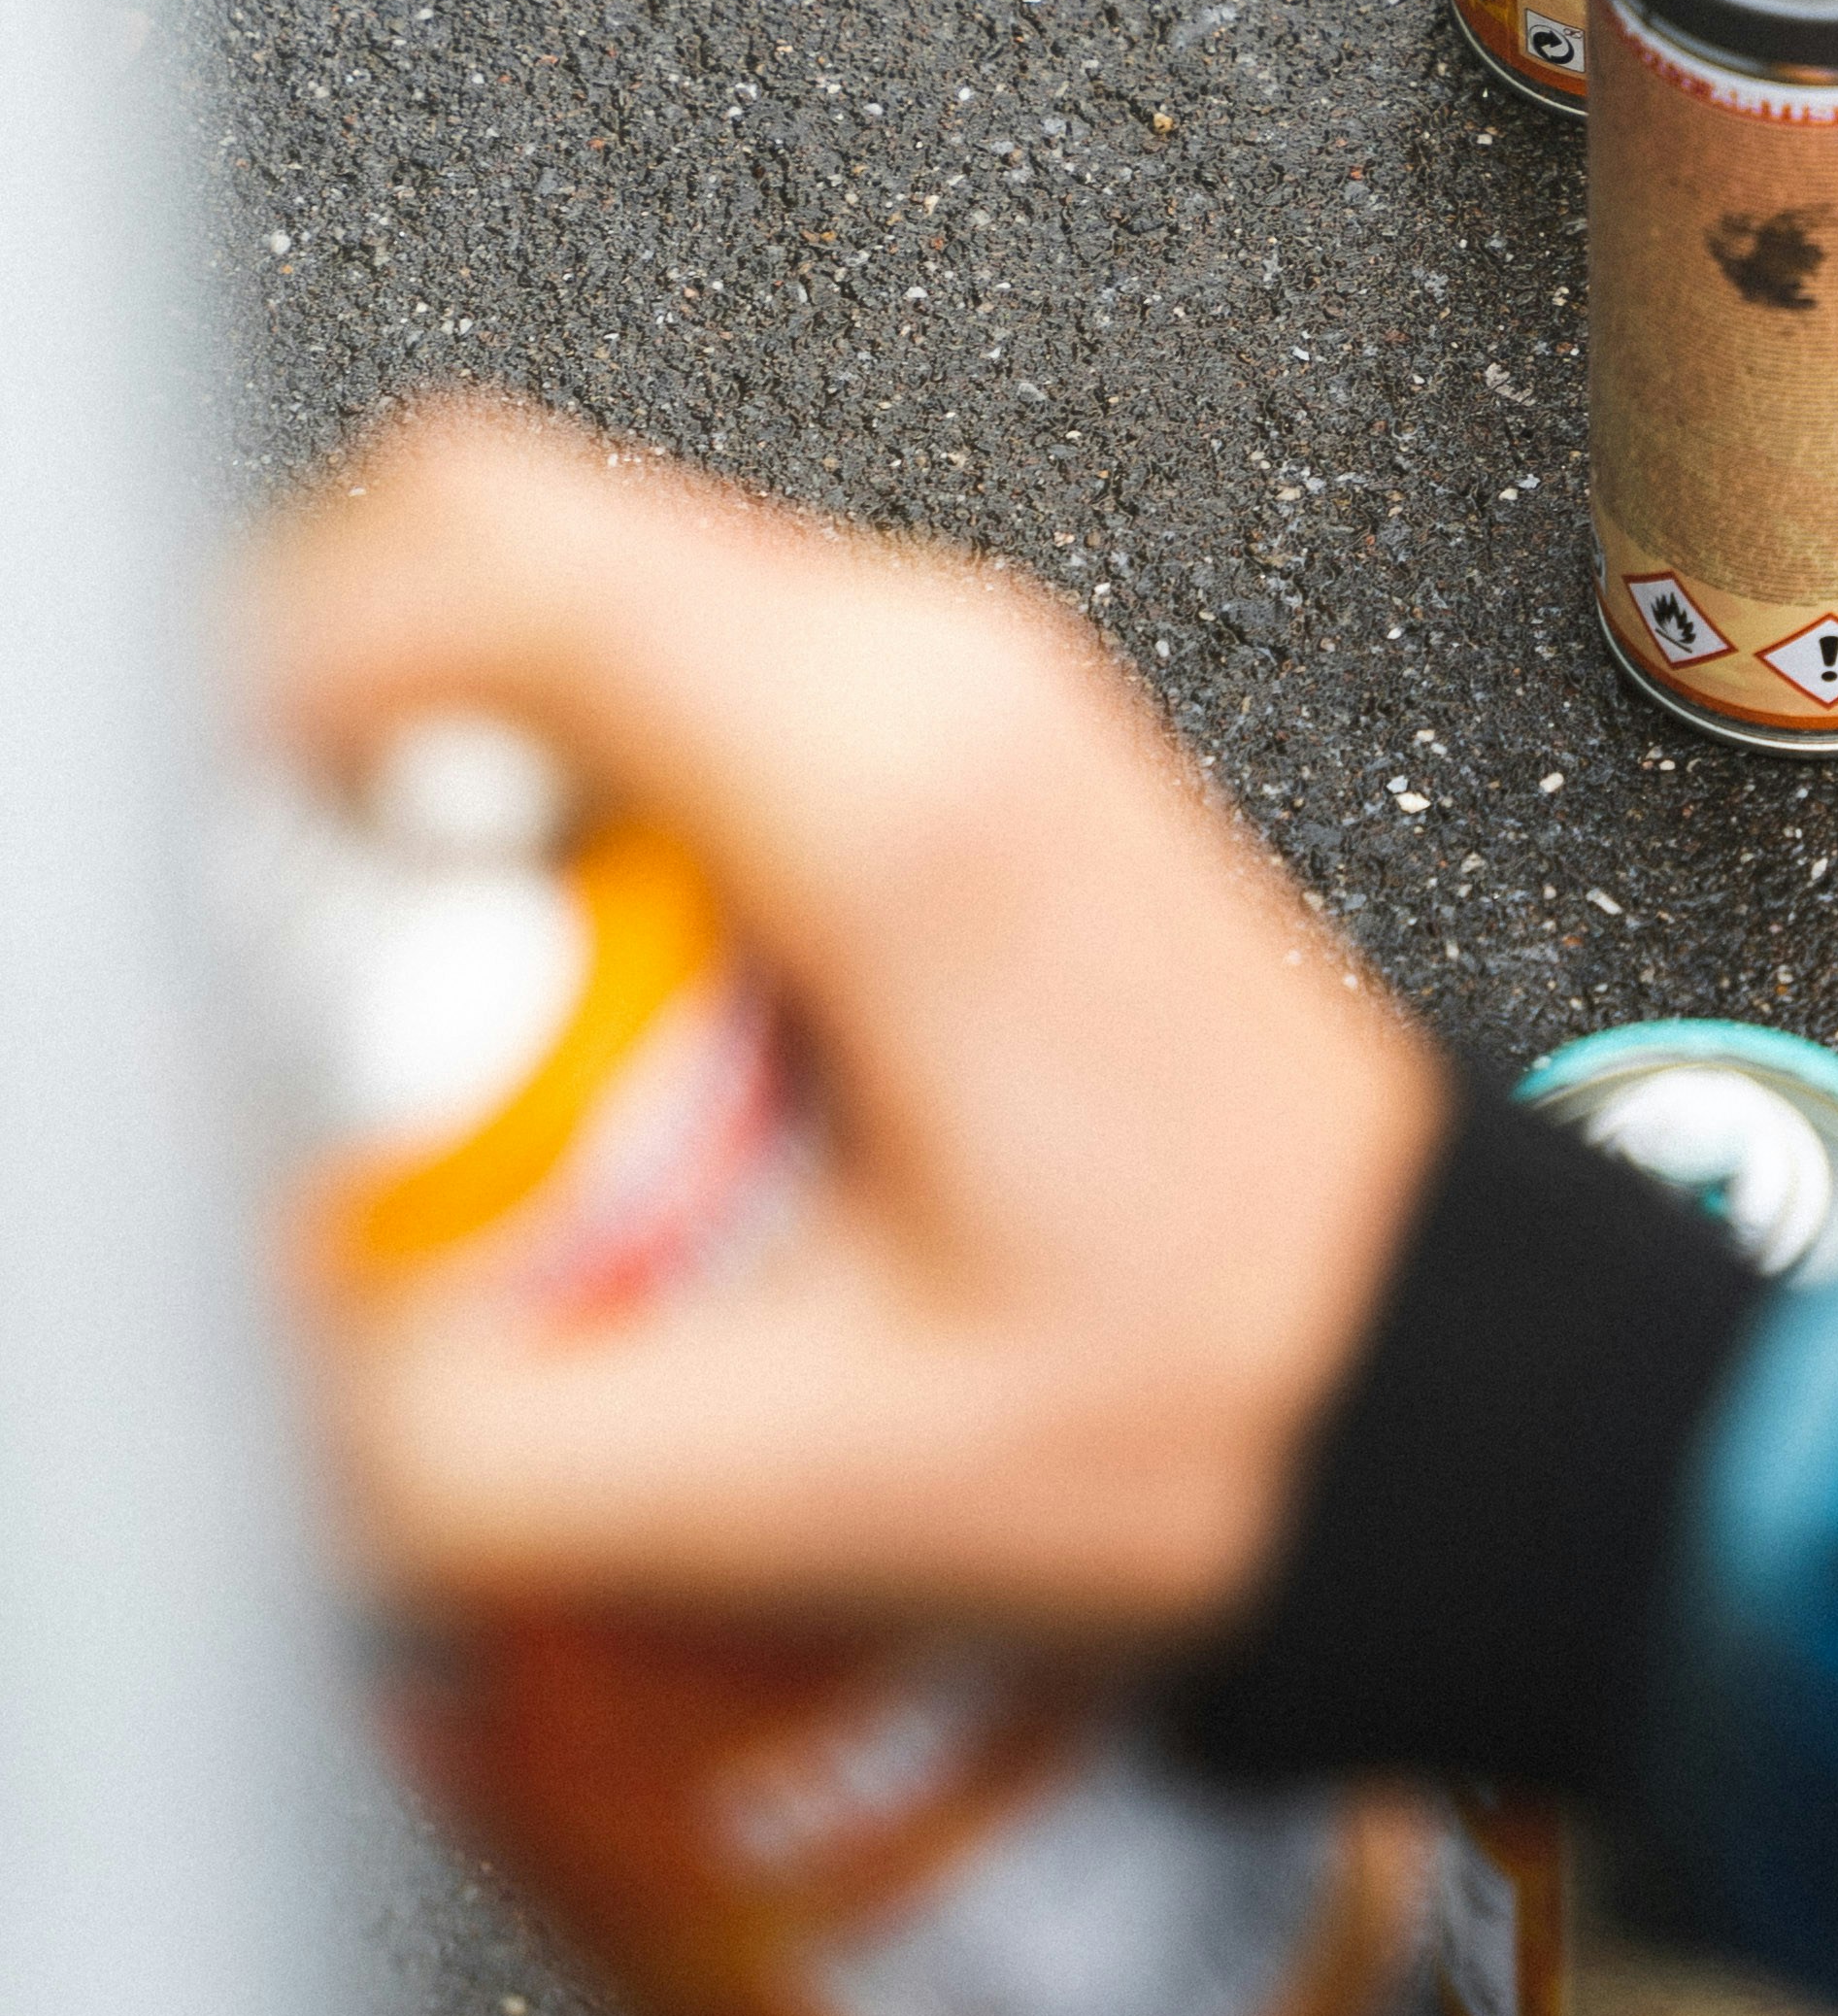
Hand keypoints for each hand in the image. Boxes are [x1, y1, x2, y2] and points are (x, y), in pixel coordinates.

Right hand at [246, 399, 1452, 1640]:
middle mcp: (924, 659)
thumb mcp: (807, 1477)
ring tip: (487, 1055)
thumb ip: (477, 1436)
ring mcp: (952, 672)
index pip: (466, 555)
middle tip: (342, 999)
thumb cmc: (1212, 1392)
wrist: (1444, 1374)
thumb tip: (260, 1342)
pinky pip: (677, 684)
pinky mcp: (955, 732)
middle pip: (496, 538)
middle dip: (337, 752)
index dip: (261, 691)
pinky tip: (620, 1037)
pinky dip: (573, 824)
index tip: (215, 882)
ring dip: (457, 803)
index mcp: (885, 772)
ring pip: (580, 600)